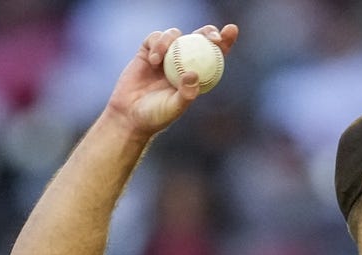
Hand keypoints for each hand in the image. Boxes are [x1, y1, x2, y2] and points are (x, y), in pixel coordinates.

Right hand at [105, 24, 238, 136]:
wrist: (130, 115)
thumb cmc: (155, 116)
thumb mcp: (174, 108)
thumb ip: (185, 93)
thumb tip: (193, 74)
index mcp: (196, 75)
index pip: (215, 55)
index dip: (225, 41)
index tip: (231, 31)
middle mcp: (183, 62)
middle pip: (199, 39)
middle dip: (208, 31)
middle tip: (211, 36)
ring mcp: (166, 55)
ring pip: (175, 35)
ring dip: (171, 40)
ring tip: (158, 60)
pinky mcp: (148, 51)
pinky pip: (155, 38)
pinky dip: (156, 44)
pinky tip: (153, 60)